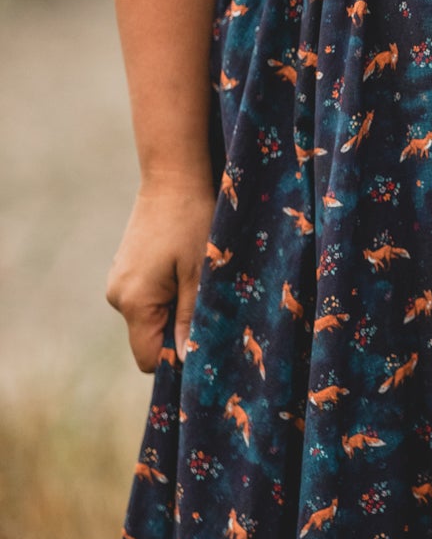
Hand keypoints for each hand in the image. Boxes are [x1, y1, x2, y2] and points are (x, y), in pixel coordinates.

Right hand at [105, 177, 216, 371]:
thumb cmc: (191, 222)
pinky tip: (184, 269)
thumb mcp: (198, 273)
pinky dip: (166, 294)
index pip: (150, 358)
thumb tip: (186, 361)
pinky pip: (146, 298)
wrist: (172, 178)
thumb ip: (190, 318)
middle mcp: (117, 296)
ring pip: (149, 318)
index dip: (177, 358)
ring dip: (173, 310)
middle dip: (177, 332)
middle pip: (149, 339)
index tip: (203, 342)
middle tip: (207, 307)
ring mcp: (118, 281)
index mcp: (134, 302)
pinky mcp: (125, 269)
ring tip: (196, 281)